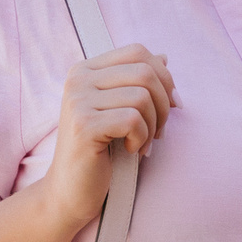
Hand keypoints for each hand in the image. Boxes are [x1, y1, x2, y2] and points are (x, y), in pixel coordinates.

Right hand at [40, 44, 176, 229]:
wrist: (71, 190)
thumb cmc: (101, 150)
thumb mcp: (121, 110)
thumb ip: (138, 83)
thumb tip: (164, 58)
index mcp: (85, 70)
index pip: (137, 52)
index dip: (164, 77)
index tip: (171, 105)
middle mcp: (77, 80)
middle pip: (144, 72)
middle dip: (164, 104)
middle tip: (158, 130)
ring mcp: (77, 101)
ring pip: (142, 97)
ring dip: (153, 125)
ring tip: (142, 142)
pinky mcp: (83, 126)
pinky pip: (133, 120)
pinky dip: (142, 138)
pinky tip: (131, 149)